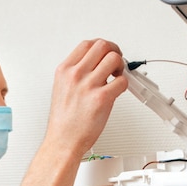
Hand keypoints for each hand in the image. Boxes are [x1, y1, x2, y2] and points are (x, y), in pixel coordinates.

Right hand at [47, 39, 127, 155]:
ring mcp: (88, 86)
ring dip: (121, 67)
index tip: (106, 54)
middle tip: (116, 64)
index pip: (87, 44)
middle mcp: (75, 75)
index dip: (102, 47)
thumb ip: (77, 74)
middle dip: (114, 52)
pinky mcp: (101, 99)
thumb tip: (96, 65)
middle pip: (102, 46)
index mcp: (64, 70)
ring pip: (114, 59)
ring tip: (117, 77)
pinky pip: (122, 81)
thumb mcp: (62, 89)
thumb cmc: (64, 121)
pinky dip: (124, 84)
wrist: (63, 141)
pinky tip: (117, 91)